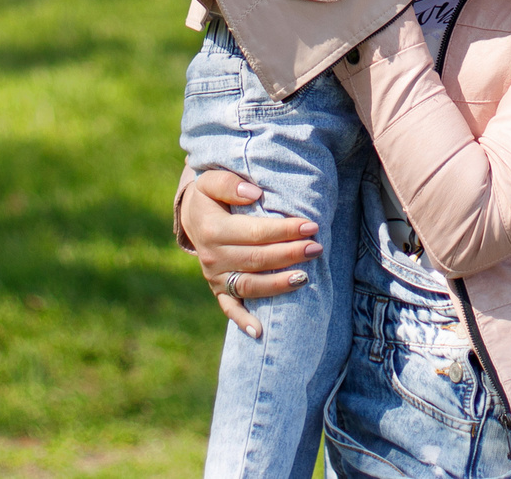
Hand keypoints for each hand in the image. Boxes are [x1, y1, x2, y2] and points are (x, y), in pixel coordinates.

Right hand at [176, 168, 322, 337]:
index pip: (254, 232)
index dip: (284, 230)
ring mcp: (215, 277)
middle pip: (256, 259)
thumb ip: (229, 183)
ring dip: (278, 284)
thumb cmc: (211, 194)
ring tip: (305, 278)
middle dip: (289, 254)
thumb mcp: (212, 179)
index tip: (310, 226)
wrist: (193, 214)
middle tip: (317, 248)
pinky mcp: (217, 289)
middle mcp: (211, 256)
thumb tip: (254, 194)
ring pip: (249, 286)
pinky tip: (260, 331)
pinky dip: (243, 321)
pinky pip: (230, 308)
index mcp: (212, 228)